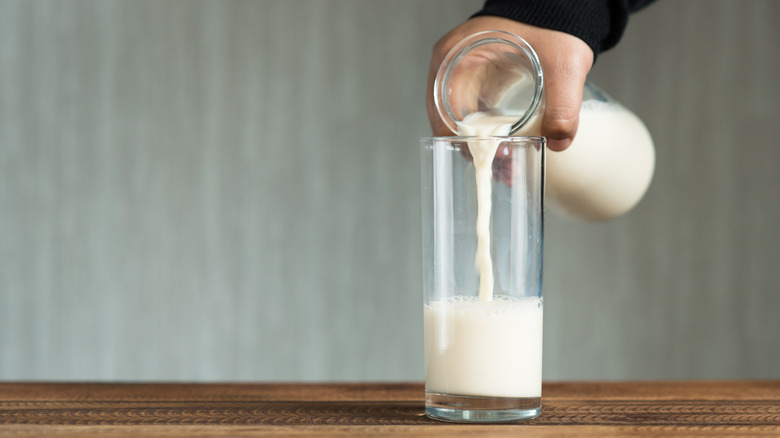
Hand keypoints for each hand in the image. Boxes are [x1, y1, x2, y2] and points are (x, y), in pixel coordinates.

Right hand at [426, 16, 593, 150]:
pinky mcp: (478, 81)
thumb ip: (564, 104)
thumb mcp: (562, 64)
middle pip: (451, 123)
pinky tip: (508, 148)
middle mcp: (450, 67)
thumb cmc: (553, 22)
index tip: (494, 157)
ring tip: (508, 166)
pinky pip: (475, 115)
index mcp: (454, 57)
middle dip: (475, 151)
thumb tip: (559, 142)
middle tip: (503, 169)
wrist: (561, 7)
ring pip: (462, 122)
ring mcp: (463, 74)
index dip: (466, 142)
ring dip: (482, 146)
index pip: (444, 114)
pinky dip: (488, 135)